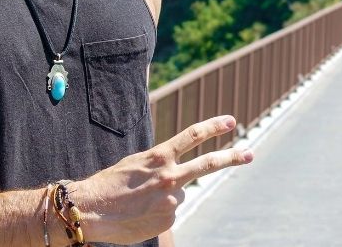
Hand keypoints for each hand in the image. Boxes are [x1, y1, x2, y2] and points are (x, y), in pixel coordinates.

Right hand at [75, 116, 252, 243]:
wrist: (91, 210)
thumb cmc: (110, 184)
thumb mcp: (137, 163)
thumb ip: (161, 164)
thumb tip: (180, 177)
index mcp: (159, 157)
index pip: (192, 136)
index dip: (214, 126)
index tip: (231, 122)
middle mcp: (169, 176)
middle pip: (208, 164)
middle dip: (233, 157)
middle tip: (250, 153)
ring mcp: (171, 200)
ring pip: (179, 193)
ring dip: (166, 195)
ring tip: (141, 200)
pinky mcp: (168, 219)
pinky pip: (171, 211)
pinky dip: (160, 211)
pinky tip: (142, 213)